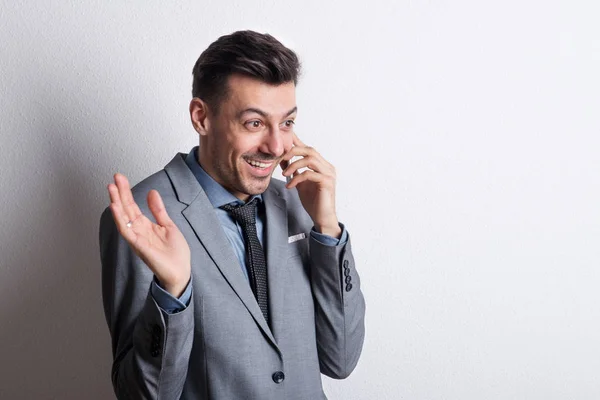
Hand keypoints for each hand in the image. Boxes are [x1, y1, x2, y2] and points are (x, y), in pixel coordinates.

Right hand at [107, 173, 190, 296]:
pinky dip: (120, 219)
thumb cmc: (174, 252)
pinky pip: (127, 231)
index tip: (120, 178)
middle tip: (114, 177)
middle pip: (125, 209)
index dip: (126, 191)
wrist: (181, 271)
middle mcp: (138, 231)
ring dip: (116, 203)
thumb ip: (158, 210)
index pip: (132, 205)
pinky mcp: (139, 246)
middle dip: (119, 193)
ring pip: (123, 218)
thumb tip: (151, 192)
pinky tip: (115, 208)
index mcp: (145, 225)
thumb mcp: (168, 225)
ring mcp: (137, 238)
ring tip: (111, 188)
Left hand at [280, 133, 341, 237]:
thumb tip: (282, 160)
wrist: (322, 218)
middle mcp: (327, 167)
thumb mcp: (300, 182)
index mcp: (321, 165)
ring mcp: (329, 173)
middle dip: (293, 151)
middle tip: (280, 158)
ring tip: (284, 174)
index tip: (284, 138)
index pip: (308, 149)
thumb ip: (294, 170)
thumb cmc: (313, 201)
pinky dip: (297, 178)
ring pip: (310, 159)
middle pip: (310, 150)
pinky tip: (290, 185)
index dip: (297, 141)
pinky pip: (309, 174)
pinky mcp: (327, 182)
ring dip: (294, 164)